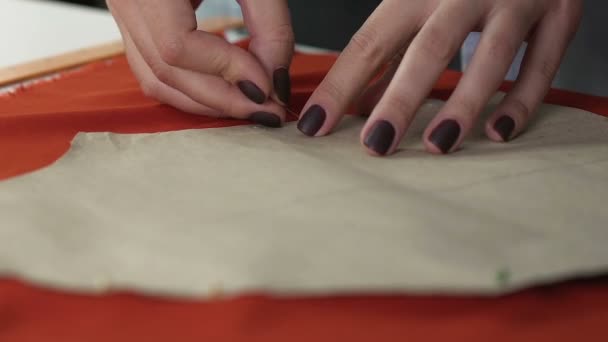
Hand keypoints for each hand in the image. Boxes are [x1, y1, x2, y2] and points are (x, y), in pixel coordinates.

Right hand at [107, 0, 293, 126]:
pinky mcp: (135, 23)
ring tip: (251, 107)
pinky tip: (227, 91)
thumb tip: (276, 79)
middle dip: (224, 100)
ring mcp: (123, 14)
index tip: (270, 86)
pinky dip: (192, 89)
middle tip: (269, 113)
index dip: (227, 72)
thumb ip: (269, 23)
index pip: (178, 46)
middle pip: (167, 73)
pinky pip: (155, 71)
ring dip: (207, 102)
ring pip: (157, 81)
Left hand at [297, 0, 581, 154]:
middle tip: (375, 146)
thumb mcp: (417, 7)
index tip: (315, 126)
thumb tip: (360, 107)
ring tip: (437, 146)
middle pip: (428, 49)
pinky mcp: (559, 13)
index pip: (372, 42)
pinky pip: (543, 61)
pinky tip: (499, 134)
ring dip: (463, 104)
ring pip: (490, 54)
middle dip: (399, 100)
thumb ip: (390, 54)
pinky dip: (522, 100)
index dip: (341, 85)